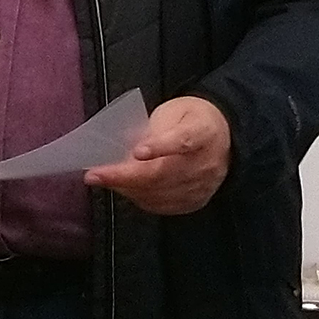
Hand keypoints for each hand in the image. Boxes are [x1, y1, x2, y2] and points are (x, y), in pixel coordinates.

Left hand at [84, 95, 231, 214]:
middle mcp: (206, 162)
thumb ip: (153, 129)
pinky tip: (124, 189)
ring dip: (126, 189)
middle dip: (124, 176)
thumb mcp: (173, 112)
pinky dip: (139, 198)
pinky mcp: (197, 200)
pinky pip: (163, 206)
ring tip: (104, 180)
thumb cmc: (191, 120)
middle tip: (94, 175)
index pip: (183, 140)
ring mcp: (203, 185)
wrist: (225, 136)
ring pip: (159, 193)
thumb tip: (124, 151)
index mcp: (203, 131)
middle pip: (163, 174)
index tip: (137, 151)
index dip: (160, 146)